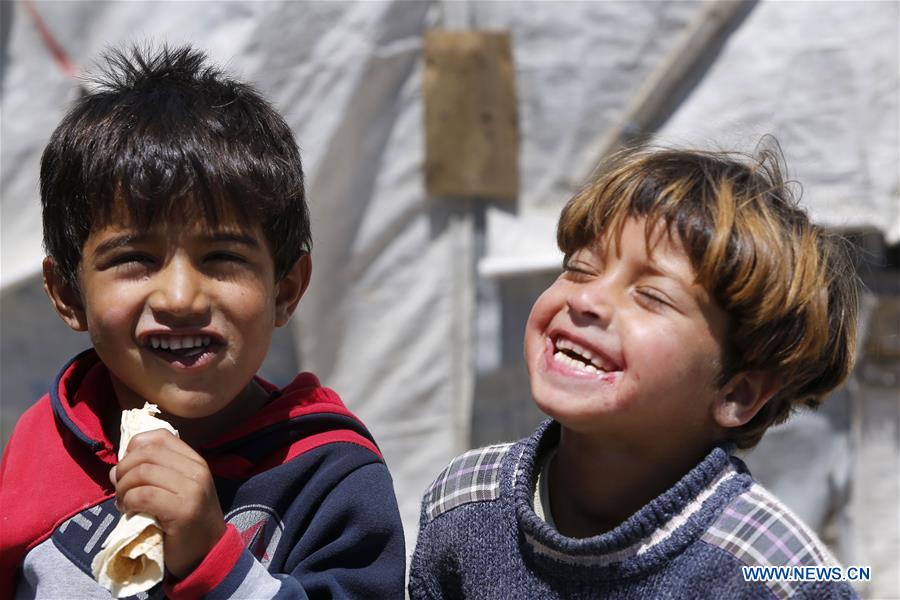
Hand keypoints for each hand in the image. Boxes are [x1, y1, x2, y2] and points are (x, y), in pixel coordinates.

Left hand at [111, 429, 225, 578]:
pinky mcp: (184, 511)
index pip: (160, 437)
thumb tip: (116, 469)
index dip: (135, 448)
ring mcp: (193, 490)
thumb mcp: (175, 490)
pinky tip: (129, 511)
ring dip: (123, 488)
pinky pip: (144, 495)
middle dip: (123, 470)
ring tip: (124, 503)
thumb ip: (153, 473)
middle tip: (121, 491)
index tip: (128, 469)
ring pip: (143, 472)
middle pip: (146, 453)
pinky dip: (129, 501)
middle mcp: (197, 470)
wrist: (208, 553)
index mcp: (195, 461)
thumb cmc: (186, 523)